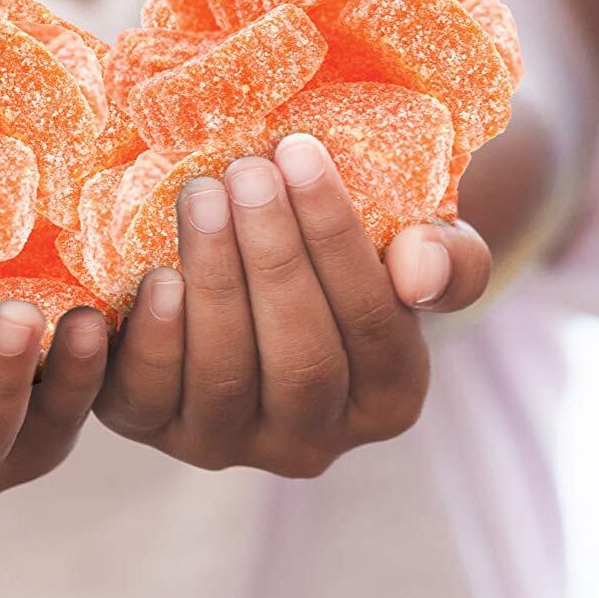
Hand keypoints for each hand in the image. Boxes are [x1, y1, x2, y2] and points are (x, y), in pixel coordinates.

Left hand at [92, 133, 490, 476]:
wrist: (261, 276)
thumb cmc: (356, 257)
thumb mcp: (420, 250)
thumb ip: (447, 260)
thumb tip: (419, 273)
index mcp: (390, 400)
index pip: (374, 325)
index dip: (338, 240)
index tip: (304, 154)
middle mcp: (314, 442)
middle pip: (302, 360)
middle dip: (273, 257)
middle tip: (248, 170)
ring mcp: (231, 443)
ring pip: (225, 378)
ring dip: (214, 278)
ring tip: (202, 194)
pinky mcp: (157, 430)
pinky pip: (151, 400)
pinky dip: (155, 338)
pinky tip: (158, 273)